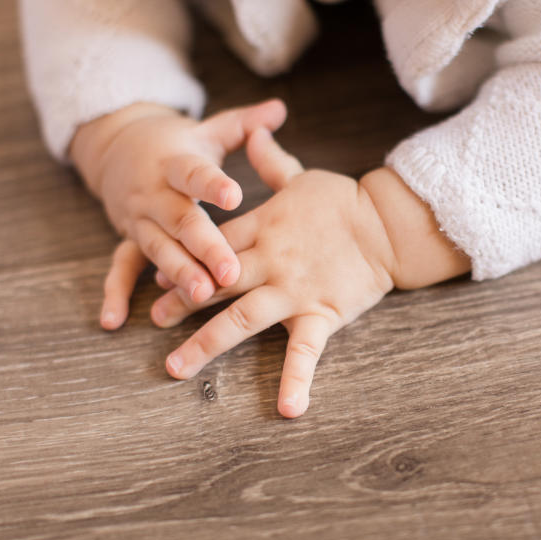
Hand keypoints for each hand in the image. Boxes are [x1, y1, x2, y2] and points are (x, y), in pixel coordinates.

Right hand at [72, 99, 287, 328]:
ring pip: (158, 248)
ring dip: (178, 273)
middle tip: (231, 269)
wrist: (119, 148)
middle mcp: (155, 193)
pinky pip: (119, 267)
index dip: (212, 184)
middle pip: (180, 220)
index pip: (194, 173)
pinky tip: (114, 320)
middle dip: (205, 246)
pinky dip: (114, 293)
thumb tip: (279, 109)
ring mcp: (140, 219)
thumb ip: (243, 125)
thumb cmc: (180, 146)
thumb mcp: (209, 131)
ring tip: (201, 294)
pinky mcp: (128, 238)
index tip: (235, 196)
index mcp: (176, 163)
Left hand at [146, 127, 397, 416]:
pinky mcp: (320, 314)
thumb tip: (254, 130)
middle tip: (154, 320)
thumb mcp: (303, 176)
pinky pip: (305, 352)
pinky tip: (287, 410)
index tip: (155, 274)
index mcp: (262, 226)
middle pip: (214, 282)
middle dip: (181, 301)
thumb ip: (271, 161)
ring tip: (175, 368)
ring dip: (206, 344)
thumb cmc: (343, 201)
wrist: (386, 225)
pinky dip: (295, 380)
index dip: (183, 257)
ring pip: (240, 319)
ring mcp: (293, 290)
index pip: (212, 243)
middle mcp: (270, 260)